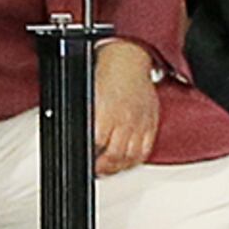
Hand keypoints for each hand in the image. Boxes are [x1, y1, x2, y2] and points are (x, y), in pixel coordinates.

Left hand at [90, 40, 161, 175]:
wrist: (129, 59)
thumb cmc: (107, 74)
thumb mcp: (88, 96)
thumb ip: (86, 120)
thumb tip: (77, 138)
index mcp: (107, 112)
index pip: (97, 144)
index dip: (90, 157)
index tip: (85, 161)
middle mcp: (125, 120)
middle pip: (115, 156)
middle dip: (103, 168)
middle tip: (96, 169)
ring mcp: (139, 123)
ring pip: (131, 157)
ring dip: (118, 167)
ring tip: (109, 168)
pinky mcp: (151, 123)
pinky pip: (145, 150)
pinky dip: (135, 160)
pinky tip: (127, 161)